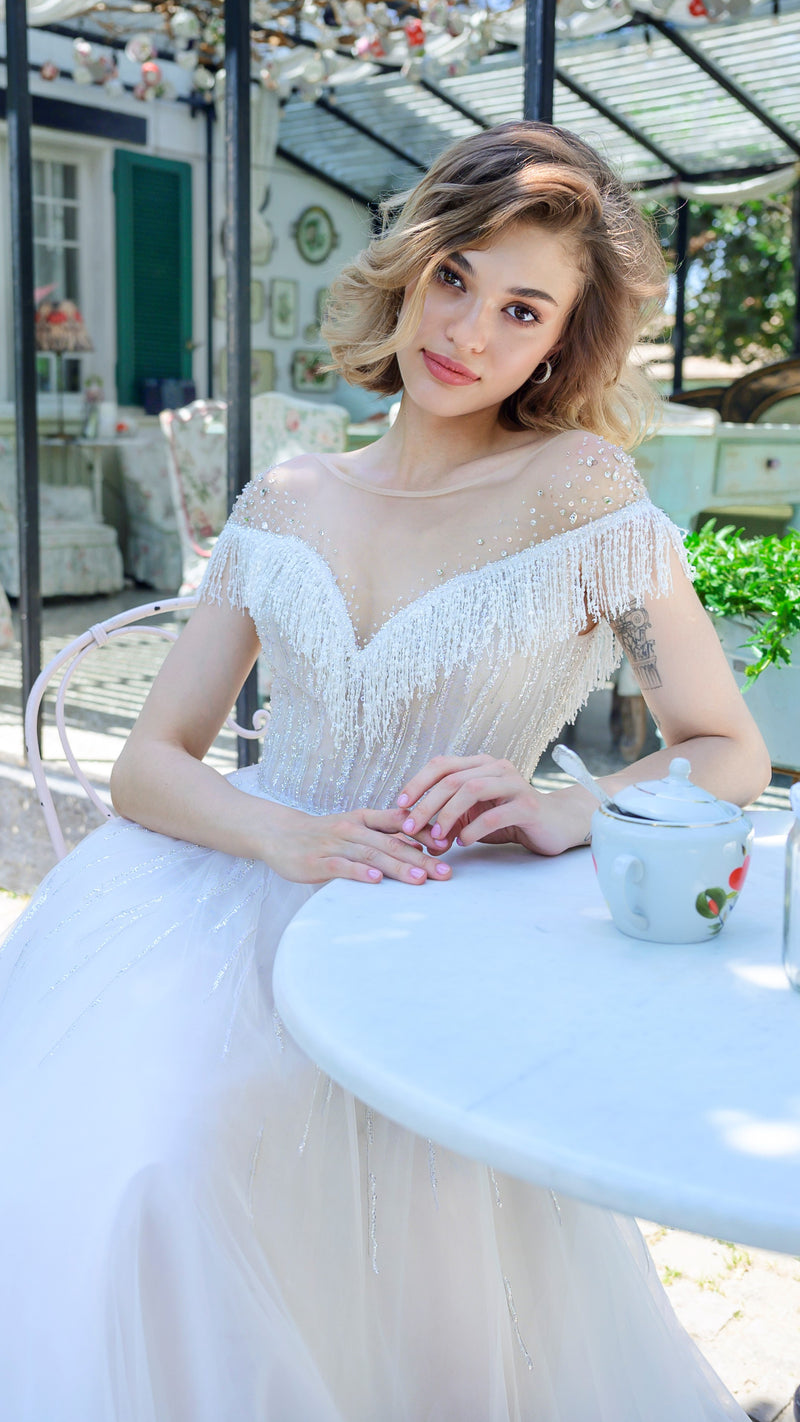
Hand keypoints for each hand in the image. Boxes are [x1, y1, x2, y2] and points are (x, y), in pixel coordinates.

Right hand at [264, 803, 452, 885]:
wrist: (280, 834)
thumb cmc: (325, 834)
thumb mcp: (356, 828)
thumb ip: (385, 835)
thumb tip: (421, 848)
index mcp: (365, 818)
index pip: (400, 823)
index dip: (425, 833)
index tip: (449, 846)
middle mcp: (353, 829)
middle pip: (393, 843)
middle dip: (422, 859)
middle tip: (446, 873)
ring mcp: (335, 844)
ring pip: (372, 855)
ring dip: (398, 867)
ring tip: (421, 879)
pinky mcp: (318, 861)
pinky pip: (342, 866)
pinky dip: (360, 873)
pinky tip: (376, 880)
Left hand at [396, 755, 589, 857]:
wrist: (556, 825)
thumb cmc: (510, 819)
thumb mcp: (474, 817)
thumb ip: (449, 819)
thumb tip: (415, 833)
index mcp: (481, 765)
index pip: (442, 765)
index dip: (418, 782)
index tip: (399, 804)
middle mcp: (497, 768)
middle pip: (452, 778)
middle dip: (427, 804)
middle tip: (411, 827)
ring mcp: (514, 784)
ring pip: (472, 789)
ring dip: (449, 814)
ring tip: (438, 837)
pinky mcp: (528, 805)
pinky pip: (495, 814)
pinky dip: (474, 829)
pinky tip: (464, 842)